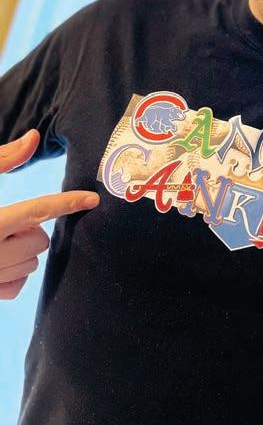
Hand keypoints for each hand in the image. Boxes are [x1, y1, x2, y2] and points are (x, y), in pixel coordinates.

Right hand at [0, 129, 99, 299]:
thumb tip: (34, 137)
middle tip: (3, 224)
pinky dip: (10, 277)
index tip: (92, 198)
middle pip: (38, 240)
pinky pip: (15, 287)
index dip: (66, 203)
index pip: (35, 210)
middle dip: (28, 231)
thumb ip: (1, 160)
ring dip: (20, 253)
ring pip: (30, 265)